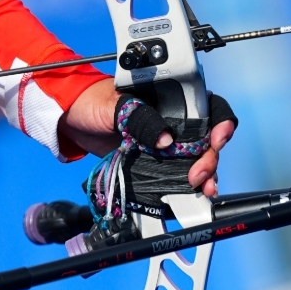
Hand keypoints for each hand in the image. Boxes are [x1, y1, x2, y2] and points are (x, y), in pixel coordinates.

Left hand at [58, 79, 235, 196]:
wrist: (71, 119)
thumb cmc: (93, 101)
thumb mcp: (118, 105)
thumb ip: (142, 119)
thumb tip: (166, 140)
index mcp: (172, 97)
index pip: (209, 107)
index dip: (220, 123)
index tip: (217, 139)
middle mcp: (175, 119)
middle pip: (208, 138)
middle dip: (210, 157)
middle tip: (198, 174)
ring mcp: (167, 141)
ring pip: (198, 157)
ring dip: (205, 173)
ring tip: (203, 188)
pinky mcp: (155, 159)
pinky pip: (178, 171)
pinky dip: (189, 183)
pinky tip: (194, 192)